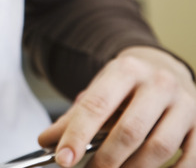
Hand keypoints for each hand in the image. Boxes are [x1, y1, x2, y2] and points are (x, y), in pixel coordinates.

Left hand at [39, 46, 195, 166]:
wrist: (163, 69)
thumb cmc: (126, 86)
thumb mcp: (98, 90)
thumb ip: (73, 116)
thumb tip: (47, 141)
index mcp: (126, 70)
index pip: (97, 106)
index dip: (77, 135)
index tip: (63, 158)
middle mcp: (159, 84)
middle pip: (130, 131)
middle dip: (107, 159)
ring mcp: (184, 104)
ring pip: (159, 148)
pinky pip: (189, 159)